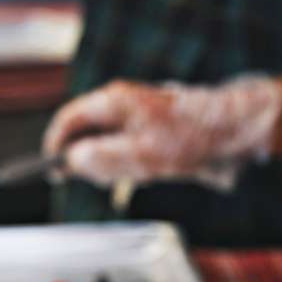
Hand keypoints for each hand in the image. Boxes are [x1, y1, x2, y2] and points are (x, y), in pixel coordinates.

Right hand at [42, 76, 281, 191]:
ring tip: (139, 173)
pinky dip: (128, 168)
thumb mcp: (139, 154)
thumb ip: (100, 158)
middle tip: (103, 179)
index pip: (68, 120)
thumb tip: (71, 161)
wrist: (232, 132)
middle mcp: (120, 107)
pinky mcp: (147, 134)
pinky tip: (151, 172)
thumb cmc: (188, 137)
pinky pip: (124, 155)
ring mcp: (133, 120)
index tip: (50, 170)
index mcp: (113, 102)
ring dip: (111, 168)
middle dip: (86, 161)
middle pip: (83, 136)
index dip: (54, 145)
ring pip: (104, 149)